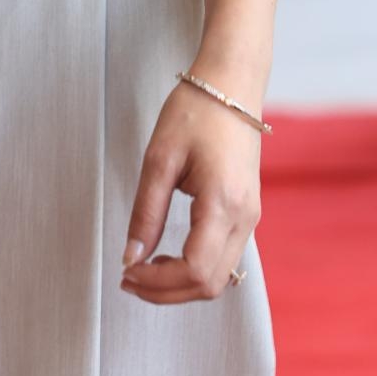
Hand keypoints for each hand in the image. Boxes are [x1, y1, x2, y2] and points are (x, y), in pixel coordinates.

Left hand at [120, 77, 261, 305]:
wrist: (232, 83)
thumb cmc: (195, 111)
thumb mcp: (160, 158)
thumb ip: (147, 212)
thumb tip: (131, 258)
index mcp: (224, 203)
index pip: (195, 270)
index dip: (158, 282)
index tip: (126, 272)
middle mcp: (245, 217)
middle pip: (209, 284)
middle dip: (166, 292)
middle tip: (129, 278)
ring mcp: (250, 217)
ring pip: (220, 277)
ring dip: (181, 285)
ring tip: (143, 269)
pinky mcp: (247, 212)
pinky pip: (224, 259)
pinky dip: (195, 270)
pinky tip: (168, 256)